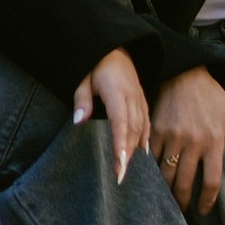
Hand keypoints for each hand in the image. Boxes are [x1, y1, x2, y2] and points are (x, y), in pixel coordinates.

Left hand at [71, 46, 149, 183]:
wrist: (116, 48)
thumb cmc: (97, 64)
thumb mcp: (84, 78)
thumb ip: (82, 100)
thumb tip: (78, 121)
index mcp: (117, 92)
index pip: (120, 122)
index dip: (120, 143)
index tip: (119, 162)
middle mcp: (132, 97)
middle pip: (132, 129)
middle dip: (127, 153)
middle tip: (120, 175)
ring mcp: (139, 98)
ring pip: (141, 127)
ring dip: (134, 149)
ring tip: (126, 168)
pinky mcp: (143, 100)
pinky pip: (146, 121)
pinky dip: (145, 137)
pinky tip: (142, 151)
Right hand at [150, 66, 224, 217]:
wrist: (185, 73)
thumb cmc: (213, 96)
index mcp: (214, 141)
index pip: (211, 181)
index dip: (207, 201)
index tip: (203, 211)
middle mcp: (193, 142)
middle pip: (185, 183)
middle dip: (183, 203)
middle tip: (183, 211)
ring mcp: (172, 137)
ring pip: (166, 175)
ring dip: (166, 192)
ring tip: (169, 201)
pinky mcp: (156, 131)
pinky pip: (153, 160)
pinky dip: (153, 173)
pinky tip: (155, 181)